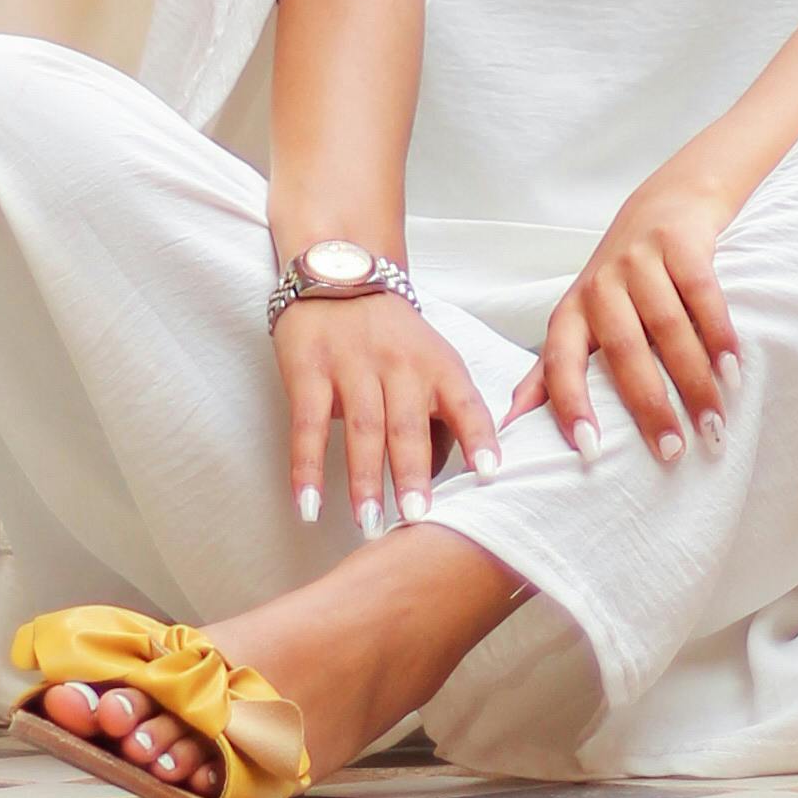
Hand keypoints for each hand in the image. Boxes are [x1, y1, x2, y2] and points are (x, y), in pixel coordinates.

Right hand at [275, 290, 502, 535]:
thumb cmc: (395, 338)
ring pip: (362, 428)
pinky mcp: (309, 369)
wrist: (342, 273)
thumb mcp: (431, 364)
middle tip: (417, 518)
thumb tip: (440, 480)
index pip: (466, 403)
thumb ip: (441, 420)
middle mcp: (400, 364)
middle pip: (408, 424)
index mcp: (440, 364)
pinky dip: (307, 468)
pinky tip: (309, 504)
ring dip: (365, 480)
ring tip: (368, 523)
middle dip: (412, 473)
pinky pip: (309, 425)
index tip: (490, 475)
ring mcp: (353, 365)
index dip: (480, 438)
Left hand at [505, 170, 739, 469]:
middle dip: (650, 406)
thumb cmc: (621, 281)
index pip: (561, 362)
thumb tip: (512, 424)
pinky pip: (701, 294)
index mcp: (572, 311)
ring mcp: (640, 260)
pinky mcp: (679, 243)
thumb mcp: (581, 321)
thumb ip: (550, 371)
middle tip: (673, 452)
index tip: (589, 450)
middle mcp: (601, 284)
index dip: (570, 405)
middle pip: (624, 351)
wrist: (667, 204)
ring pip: (668, 328)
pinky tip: (732, 371)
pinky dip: (719, 336)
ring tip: (714, 424)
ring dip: (694, 381)